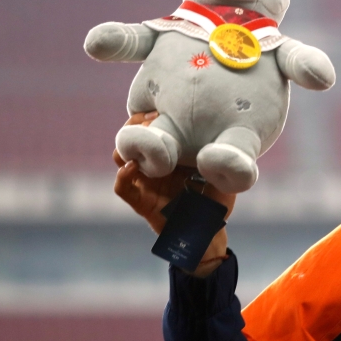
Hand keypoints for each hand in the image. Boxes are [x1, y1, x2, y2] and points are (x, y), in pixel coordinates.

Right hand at [113, 111, 235, 275]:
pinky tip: (132, 166)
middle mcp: (153, 167)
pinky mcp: (141, 202)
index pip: (148, 129)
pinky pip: (123, 188)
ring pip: (121, 159)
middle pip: (130, 138)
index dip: (148, 116)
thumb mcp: (218, 170)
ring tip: (142, 138)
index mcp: (168, 156)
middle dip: (134, 124)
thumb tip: (219, 128)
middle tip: (149, 116)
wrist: (211, 233)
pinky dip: (122, 177)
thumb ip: (213, 152)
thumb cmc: (216, 201)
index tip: (159, 107)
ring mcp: (145, 184)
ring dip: (126, 146)